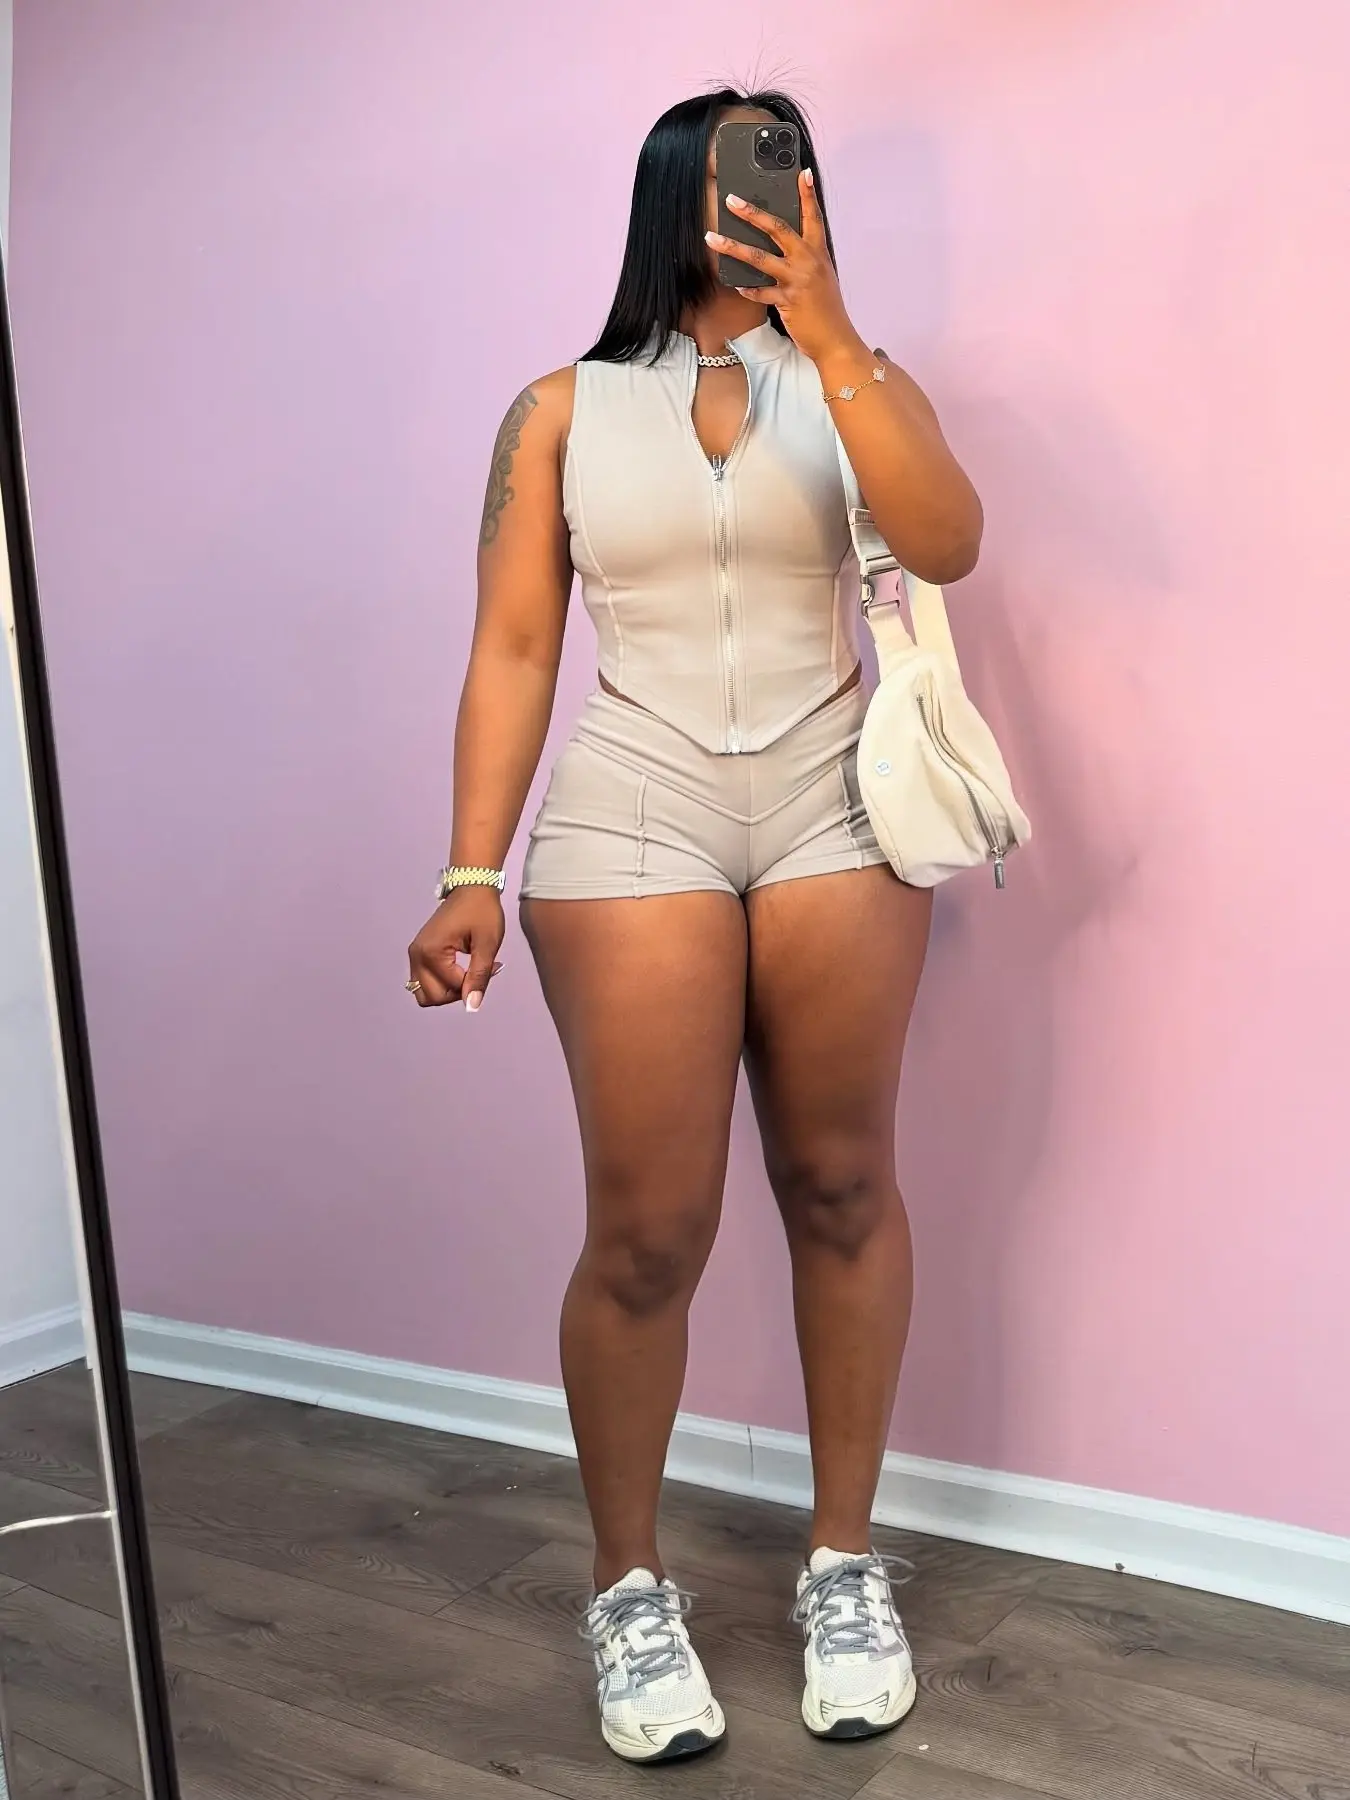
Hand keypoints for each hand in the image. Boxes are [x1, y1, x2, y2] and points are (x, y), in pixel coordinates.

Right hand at [406, 887, 503, 1011]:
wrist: (471, 887)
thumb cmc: (482, 911)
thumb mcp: (487, 944)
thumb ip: (479, 977)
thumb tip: (471, 1007)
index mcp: (431, 953)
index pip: (451, 989)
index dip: (474, 984)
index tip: (493, 965)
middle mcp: (416, 956)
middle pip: (432, 997)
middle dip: (458, 992)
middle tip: (479, 971)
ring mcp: (415, 954)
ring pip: (425, 993)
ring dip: (448, 990)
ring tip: (469, 972)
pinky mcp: (418, 953)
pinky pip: (425, 982)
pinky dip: (442, 982)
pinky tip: (461, 968)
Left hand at [705, 171, 859, 367]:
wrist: (835, 339)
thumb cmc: (826, 309)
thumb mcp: (820, 276)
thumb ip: (804, 259)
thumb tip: (782, 247)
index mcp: (818, 252)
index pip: (813, 216)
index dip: (807, 194)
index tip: (802, 173)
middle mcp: (809, 261)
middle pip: (778, 228)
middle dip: (753, 212)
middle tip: (731, 200)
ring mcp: (798, 280)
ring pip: (760, 258)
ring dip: (733, 247)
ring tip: (712, 238)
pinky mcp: (787, 301)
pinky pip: (759, 291)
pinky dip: (746, 288)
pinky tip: (734, 283)